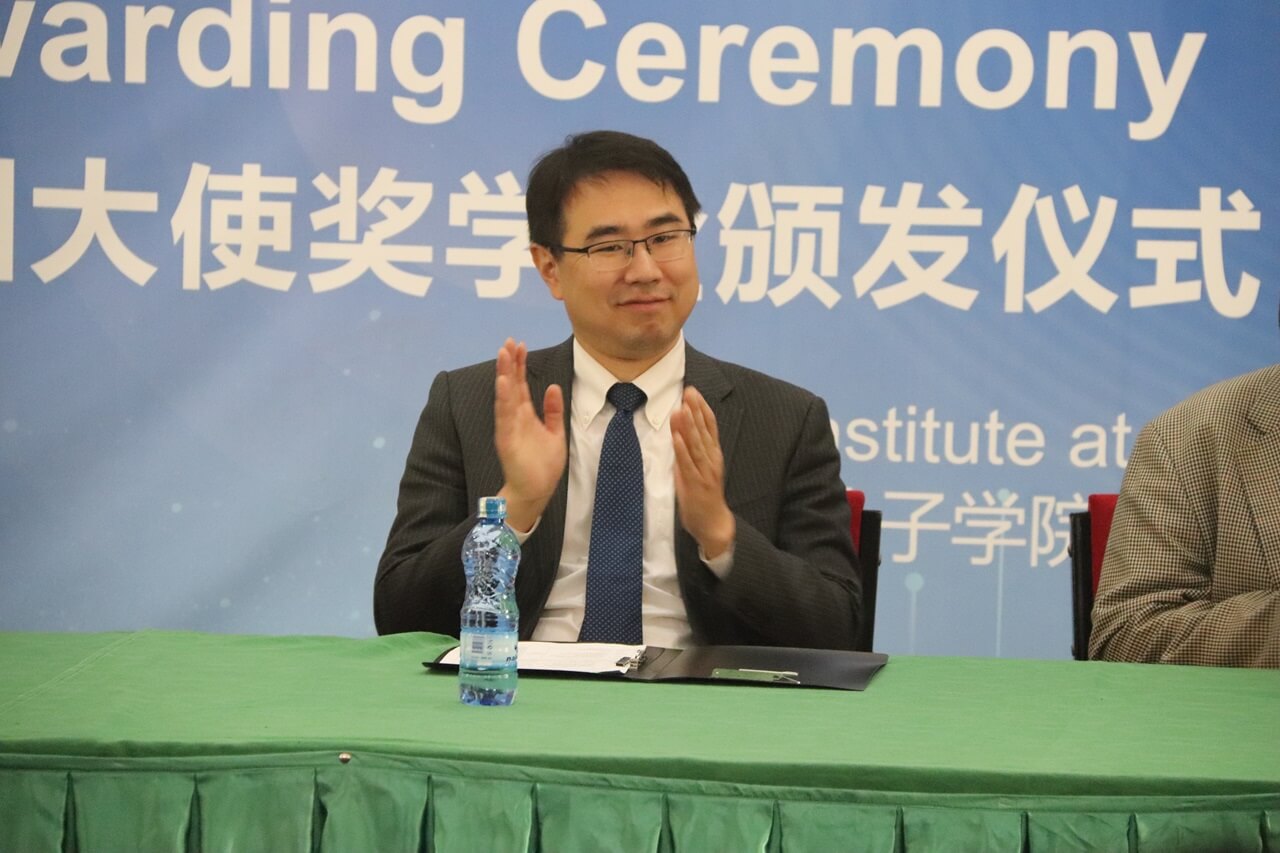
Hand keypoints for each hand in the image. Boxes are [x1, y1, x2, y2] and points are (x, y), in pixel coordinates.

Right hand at [494, 338, 565, 531]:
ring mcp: (509, 427)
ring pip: (505, 396)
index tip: (520, 344)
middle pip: (511, 385)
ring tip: (503, 355)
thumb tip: (552, 387)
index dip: (520, 364)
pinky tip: (503, 382)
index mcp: (525, 415)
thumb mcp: (554, 433)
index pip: (521, 384)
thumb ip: (553, 411)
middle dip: (510, 363)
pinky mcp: (506, 440)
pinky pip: (504, 416)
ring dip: (504, 375)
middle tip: (509, 342)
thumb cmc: (543, 465)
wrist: (535, 491)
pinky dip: (503, 399)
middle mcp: (514, 418)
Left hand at [671, 386, 734, 558]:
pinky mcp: (695, 485)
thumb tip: (681, 430)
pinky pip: (688, 465)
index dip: (702, 408)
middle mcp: (711, 460)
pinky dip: (682, 450)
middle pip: (704, 431)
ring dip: (689, 426)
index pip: (710, 427)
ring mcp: (704, 472)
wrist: (714, 523)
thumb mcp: (703, 468)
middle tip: (688, 391)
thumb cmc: (705, 495)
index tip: (694, 391)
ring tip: (682, 408)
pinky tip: (677, 437)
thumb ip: (694, 450)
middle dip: (696, 410)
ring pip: (696, 445)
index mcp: (714, 455)